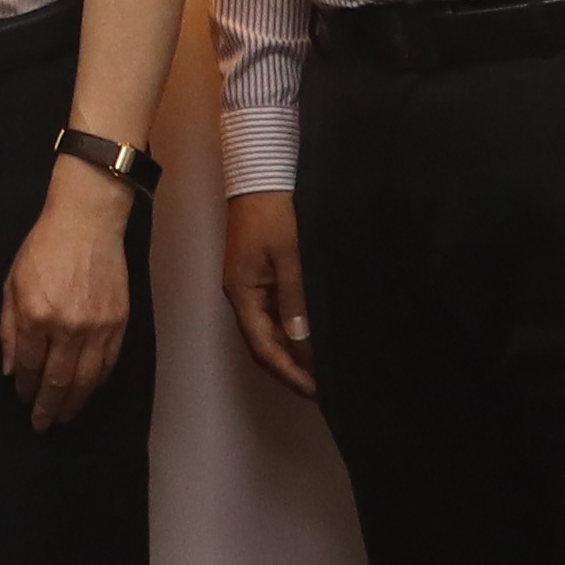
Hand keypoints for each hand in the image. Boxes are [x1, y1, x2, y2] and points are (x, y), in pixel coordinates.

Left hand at [0, 164, 139, 430]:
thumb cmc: (43, 247)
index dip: (25, 388)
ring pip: (86, 379)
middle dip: (48, 407)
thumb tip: (11, 369)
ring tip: (65, 416)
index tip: (22, 399)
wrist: (87, 221)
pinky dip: (97, 382)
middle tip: (42, 424)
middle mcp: (68, 328)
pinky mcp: (118, 322)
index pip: (30, 366)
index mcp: (37, 316)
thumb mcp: (12, 283)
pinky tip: (88, 390)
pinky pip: (107, 363)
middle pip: (57, 381)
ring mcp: (97, 327)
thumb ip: (9, 329)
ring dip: (74, 402)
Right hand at [220, 190, 318, 398]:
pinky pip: (275, 312)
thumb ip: (295, 298)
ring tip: (322, 368)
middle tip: (322, 387)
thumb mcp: (290, 254)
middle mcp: (242, 295)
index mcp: (243, 293)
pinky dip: (292, 330)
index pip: (263, 347)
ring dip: (292, 351)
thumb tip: (300, 341)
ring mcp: (251, 285)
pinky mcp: (261, 274)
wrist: (261, 174)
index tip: (314, 390)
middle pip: (264, 343)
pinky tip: (312, 336)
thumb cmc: (275, 212)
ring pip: (270, 330)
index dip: (288, 372)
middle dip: (290, 368)